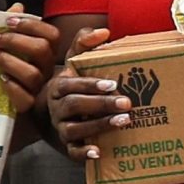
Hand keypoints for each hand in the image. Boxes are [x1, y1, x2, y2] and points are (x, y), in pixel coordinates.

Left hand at [0, 7, 60, 117]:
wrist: (6, 110)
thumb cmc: (9, 73)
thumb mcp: (12, 49)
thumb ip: (15, 28)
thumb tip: (18, 6)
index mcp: (46, 54)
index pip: (51, 35)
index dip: (32, 25)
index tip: (9, 21)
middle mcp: (47, 70)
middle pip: (41, 50)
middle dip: (15, 41)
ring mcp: (38, 89)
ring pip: (33, 73)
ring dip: (10, 61)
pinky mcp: (27, 107)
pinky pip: (25, 98)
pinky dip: (11, 87)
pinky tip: (0, 80)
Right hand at [46, 28, 126, 162]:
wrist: (57, 114)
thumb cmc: (76, 84)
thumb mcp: (77, 61)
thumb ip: (85, 42)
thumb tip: (103, 31)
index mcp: (59, 86)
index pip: (71, 85)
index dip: (91, 84)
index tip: (113, 84)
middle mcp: (58, 107)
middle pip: (75, 105)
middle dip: (101, 104)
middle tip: (126, 103)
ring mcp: (61, 128)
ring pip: (74, 129)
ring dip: (99, 125)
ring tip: (123, 121)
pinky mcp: (68, 146)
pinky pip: (73, 151)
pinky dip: (84, 153)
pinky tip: (98, 152)